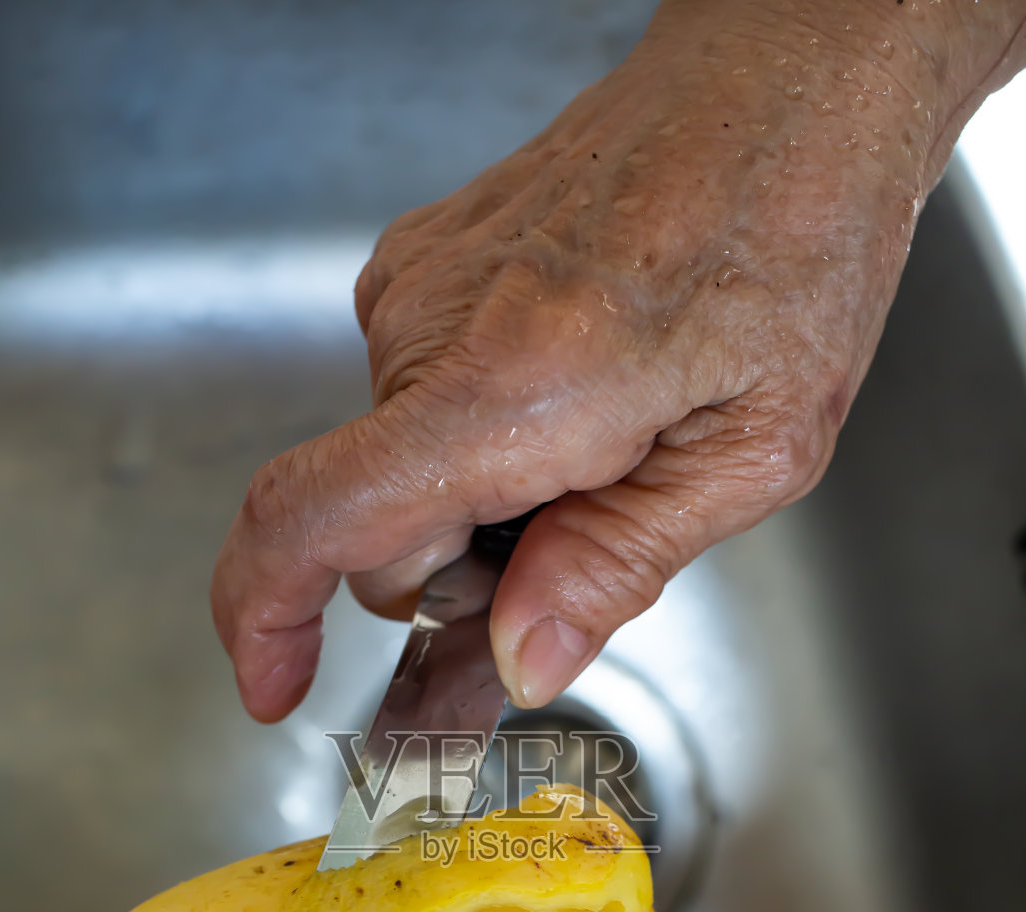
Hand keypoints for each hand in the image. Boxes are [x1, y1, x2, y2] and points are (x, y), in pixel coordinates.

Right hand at [210, 0, 1025, 720]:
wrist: (782, 77)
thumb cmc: (794, 235)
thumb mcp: (753, 449)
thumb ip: (617, 564)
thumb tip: (519, 660)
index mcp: (511, 388)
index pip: (312, 517)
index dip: (266, 618)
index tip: (274, 685)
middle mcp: (433, 329)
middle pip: (375, 530)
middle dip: (459, 579)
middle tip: (582, 554)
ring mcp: (419, 285)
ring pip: (401, 473)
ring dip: (481, 505)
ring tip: (609, 448)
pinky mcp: (427, 262)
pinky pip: (418, 403)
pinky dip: (480, 439)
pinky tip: (579, 399)